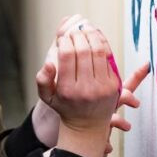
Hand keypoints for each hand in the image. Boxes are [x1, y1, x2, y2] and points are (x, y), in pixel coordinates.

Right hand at [38, 28, 118, 156]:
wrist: (87, 126)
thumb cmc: (65, 107)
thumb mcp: (48, 98)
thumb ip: (43, 80)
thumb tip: (48, 63)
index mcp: (67, 90)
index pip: (66, 55)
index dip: (64, 41)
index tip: (63, 38)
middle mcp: (85, 89)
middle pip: (83, 50)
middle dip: (78, 35)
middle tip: (75, 30)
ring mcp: (102, 87)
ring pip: (98, 51)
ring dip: (92, 35)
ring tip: (85, 29)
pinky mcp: (114, 85)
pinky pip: (109, 58)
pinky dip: (103, 43)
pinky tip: (96, 37)